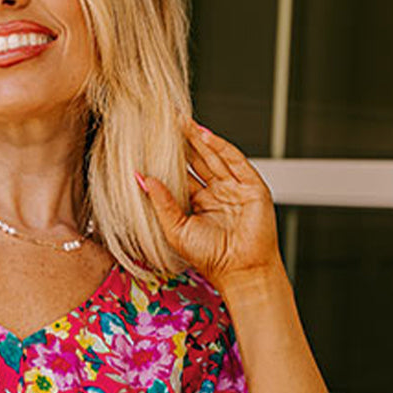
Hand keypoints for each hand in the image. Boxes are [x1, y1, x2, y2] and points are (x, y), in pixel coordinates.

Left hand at [138, 116, 283, 293]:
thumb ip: (160, 203)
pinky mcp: (252, 187)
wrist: (241, 271)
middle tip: (165, 121)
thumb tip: (140, 178)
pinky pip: (235, 161)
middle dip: (184, 141)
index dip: (170, 158)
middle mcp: (218, 194)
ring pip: (215, 156)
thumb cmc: (211, 259)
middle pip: (199, 160)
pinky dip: (220, 147)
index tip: (153, 141)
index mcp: (200, 205)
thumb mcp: (176, 229)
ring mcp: (236, 188)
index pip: (183, 174)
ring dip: (199, 138)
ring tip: (181, 121)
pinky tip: (205, 135)